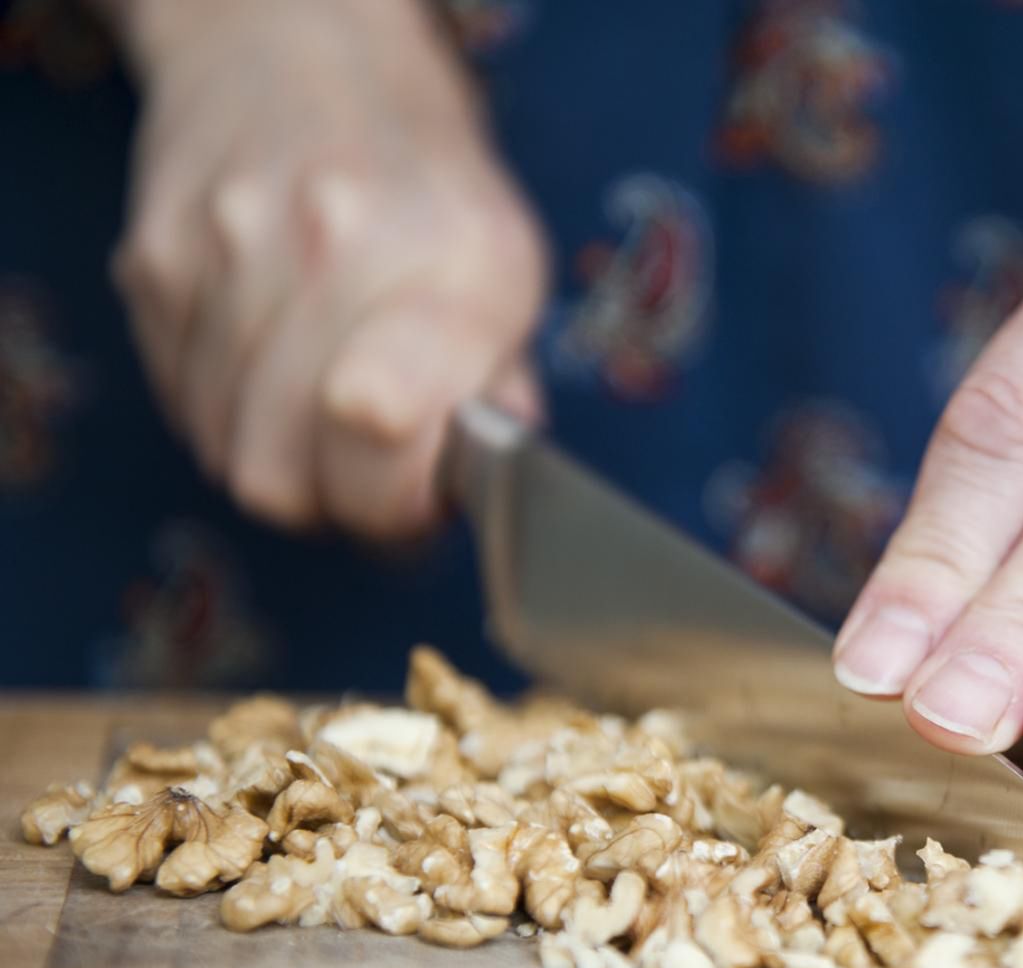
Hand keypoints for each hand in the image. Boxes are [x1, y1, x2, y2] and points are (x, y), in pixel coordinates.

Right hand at [113, 0, 545, 536]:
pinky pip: (179, 398)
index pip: (378, 432)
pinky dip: (223, 408)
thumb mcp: (508, 273)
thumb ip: (500, 391)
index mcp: (452, 262)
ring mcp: (228, 247)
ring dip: (274, 454)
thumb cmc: (427, 183)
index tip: (412, 497)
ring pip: (221, 448)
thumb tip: (485, 486)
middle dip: (330, 499)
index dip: (390, 504)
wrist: (306, 47)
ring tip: (319, 400)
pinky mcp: (153, 257)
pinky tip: (268, 359)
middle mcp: (335, 244)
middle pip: (279, 474)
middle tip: (366, 463)